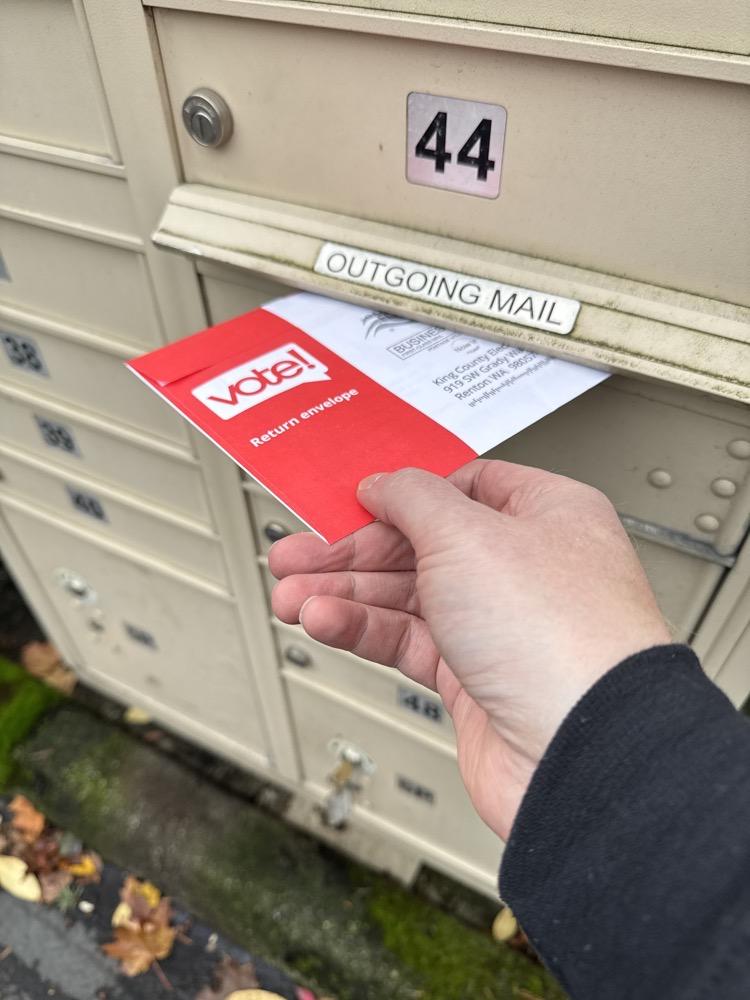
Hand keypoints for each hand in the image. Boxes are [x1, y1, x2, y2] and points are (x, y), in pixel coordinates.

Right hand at [269, 461, 670, 839]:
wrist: (580, 752)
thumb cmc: (560, 636)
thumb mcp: (467, 535)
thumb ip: (414, 499)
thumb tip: (385, 482)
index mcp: (545, 515)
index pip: (460, 488)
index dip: (401, 494)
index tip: (350, 502)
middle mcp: (526, 568)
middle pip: (421, 545)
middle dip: (352, 552)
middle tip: (295, 555)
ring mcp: (500, 627)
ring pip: (407, 598)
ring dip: (345, 595)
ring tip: (291, 597)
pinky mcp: (476, 680)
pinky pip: (408, 642)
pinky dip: (364, 630)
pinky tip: (325, 622)